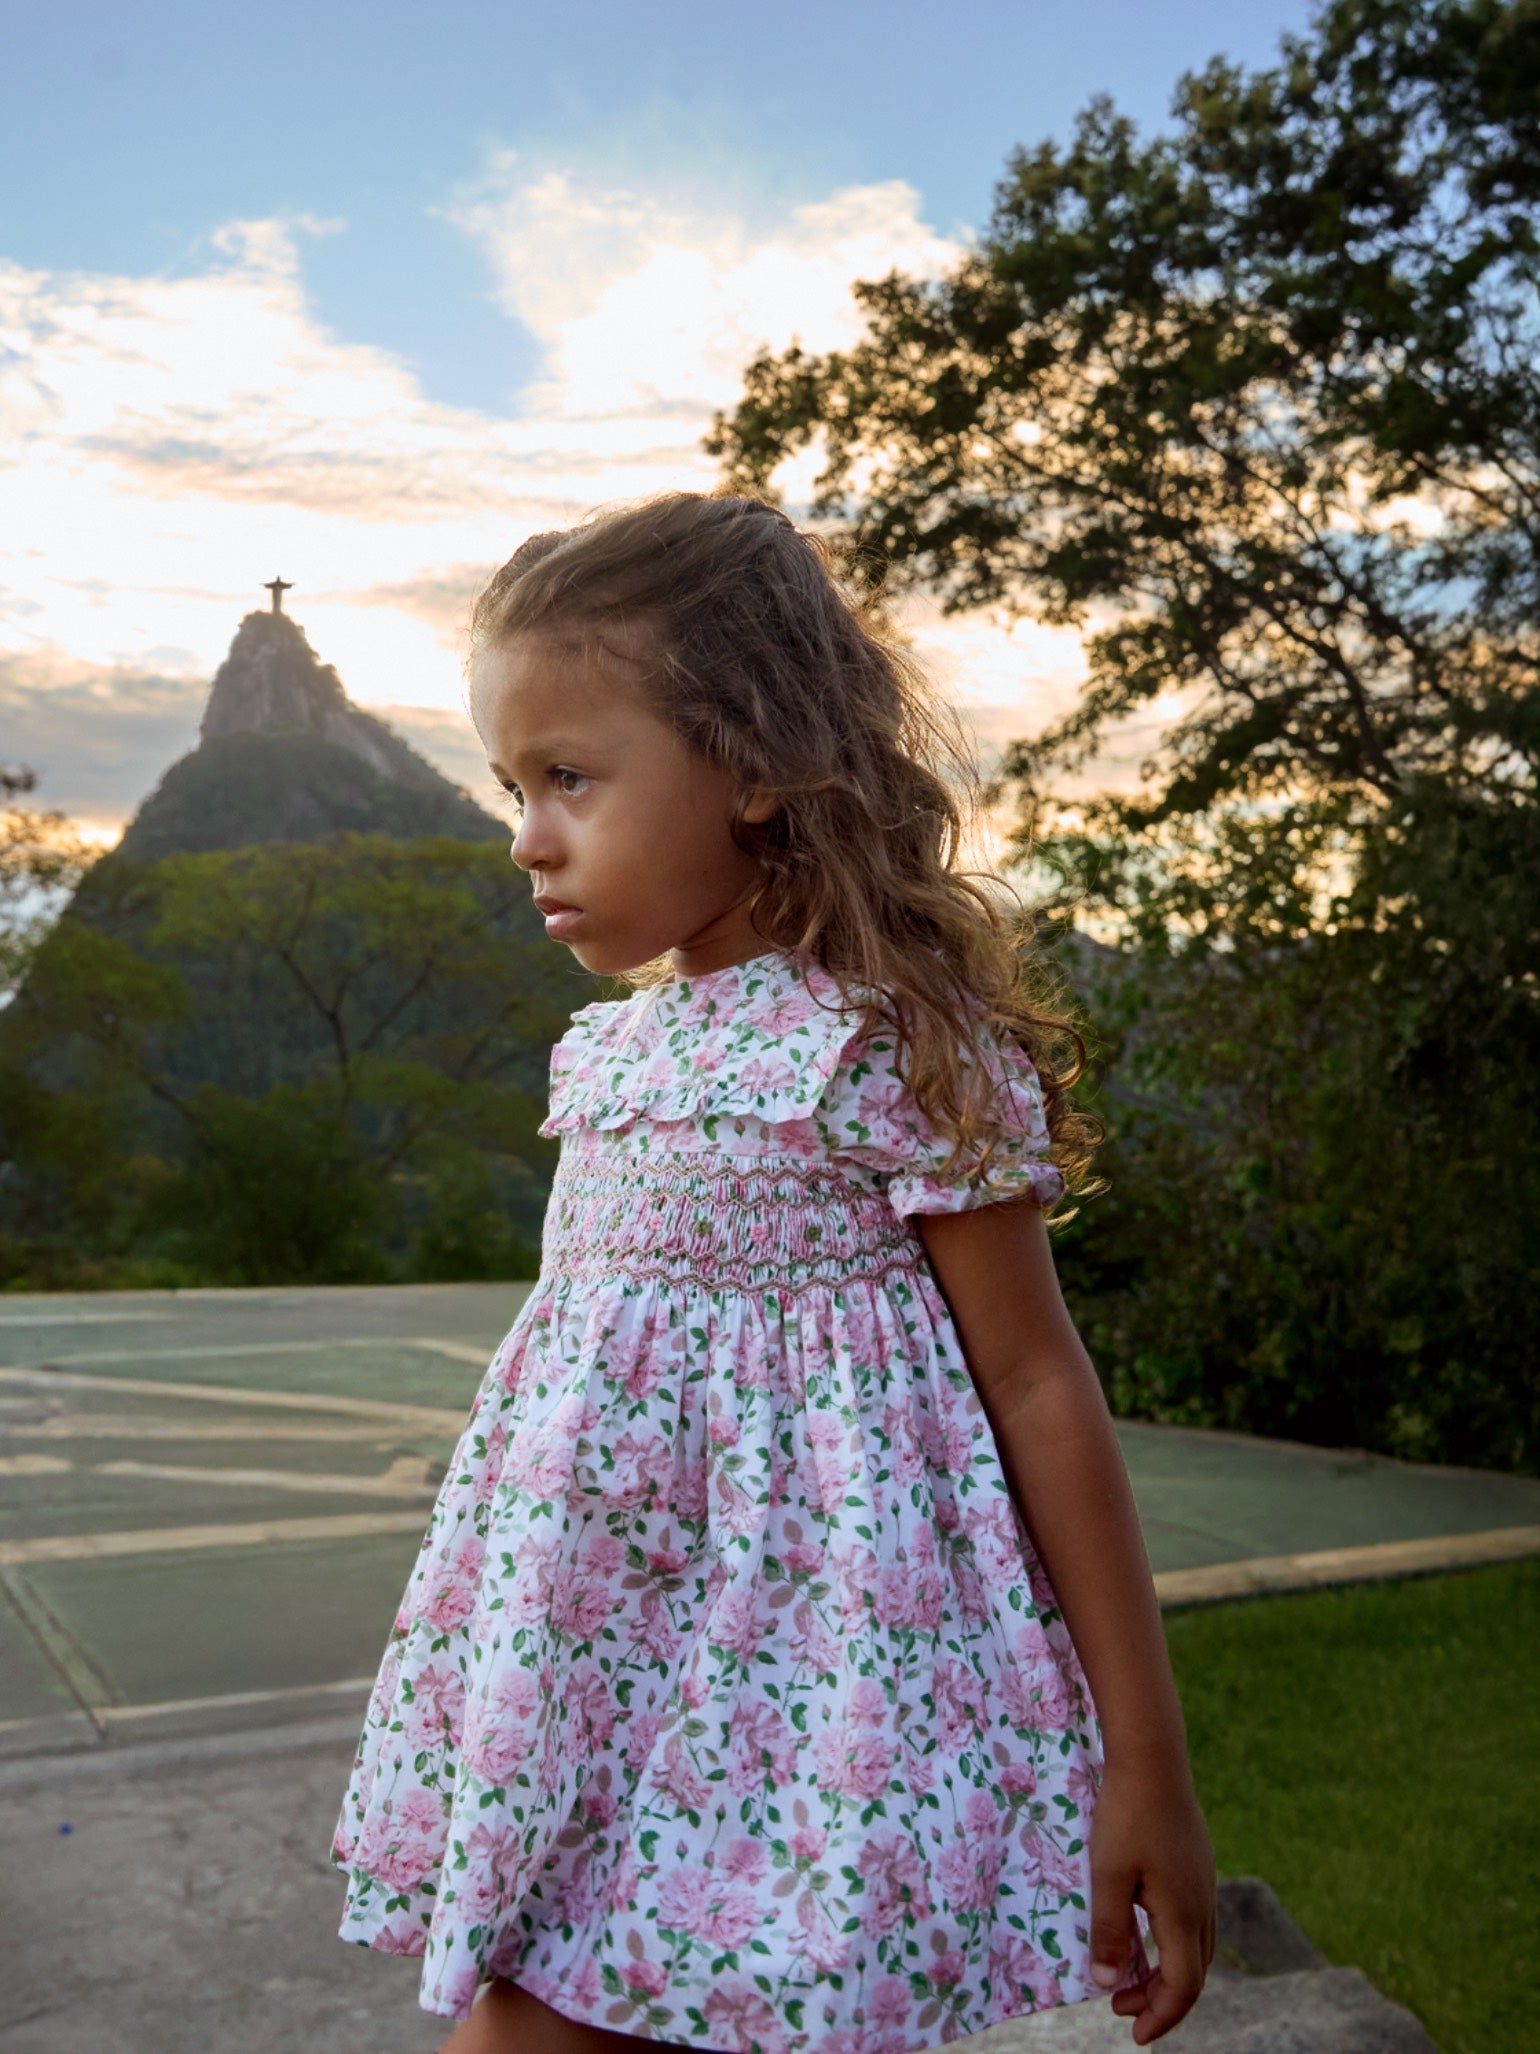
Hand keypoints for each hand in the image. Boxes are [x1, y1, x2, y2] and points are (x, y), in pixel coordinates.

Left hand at [1087, 1756, 1215, 2043]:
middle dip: (1161, 2000)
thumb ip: (1111, 1932)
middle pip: (1194, 1972)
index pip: (1183, 1986)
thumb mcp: (1108, 1876)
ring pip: (1196, 1947)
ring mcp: (1203, 1882)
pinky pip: (1192, 1920)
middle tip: (1121, 2009)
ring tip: (1129, 1978)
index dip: (1161, 2016)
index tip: (1134, 2035)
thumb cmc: (1126, 1814)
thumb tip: (1109, 1986)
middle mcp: (1202, 1903)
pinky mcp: (1196, 1864)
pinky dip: (1171, 1943)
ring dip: (1167, 1972)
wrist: (1152, 1758)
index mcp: (1183, 1913)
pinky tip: (1145, 1931)